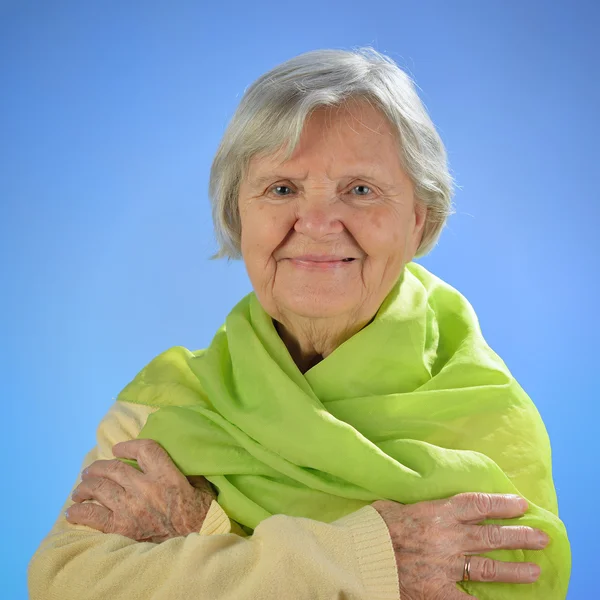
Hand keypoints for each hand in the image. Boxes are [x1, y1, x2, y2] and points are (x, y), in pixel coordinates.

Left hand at [65, 439, 216, 542]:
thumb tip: (174, 458)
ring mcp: (131, 509)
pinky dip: (80, 512)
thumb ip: (183, 470)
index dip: (128, 445)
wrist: (195, 544)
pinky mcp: (121, 528)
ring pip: (100, 488)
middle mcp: (146, 488)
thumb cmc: (200, 515)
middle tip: (91, 470)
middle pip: (114, 468)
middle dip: (99, 467)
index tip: (118, 448)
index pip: (144, 450)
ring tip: (81, 488)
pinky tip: (74, 510)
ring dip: (86, 486)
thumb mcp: (199, 486)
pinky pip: (93, 516)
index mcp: (166, 476)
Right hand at [372, 492, 548, 598]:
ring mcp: (446, 566)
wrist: (361, 556)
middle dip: (520, 536)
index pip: (477, 505)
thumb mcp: (393, 506)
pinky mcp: (438, 591)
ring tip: (535, 569)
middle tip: (541, 537)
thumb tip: (418, 506)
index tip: (521, 504)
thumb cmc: (373, 527)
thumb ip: (414, 507)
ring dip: (514, 569)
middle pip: (492, 536)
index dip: (501, 504)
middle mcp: (448, 537)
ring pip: (489, 567)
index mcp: (437, 512)